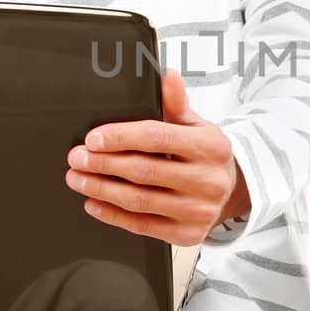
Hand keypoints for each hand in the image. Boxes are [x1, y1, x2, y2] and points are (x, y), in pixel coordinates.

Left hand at [66, 68, 249, 244]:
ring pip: (139, 200)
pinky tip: (94, 203)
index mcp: (210, 147)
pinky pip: (142, 226)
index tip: (92, 139)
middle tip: (77, 158)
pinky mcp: (187, 234)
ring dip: (101, 190)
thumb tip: (166, 75)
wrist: (232, 191)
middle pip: (143, 171)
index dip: (120, 137)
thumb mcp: (196, 125)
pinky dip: (113, 215)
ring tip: (78, 179)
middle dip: (103, 164)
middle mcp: (208, 180)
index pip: (156, 138)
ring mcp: (198, 211)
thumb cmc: (205, 155)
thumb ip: (176, 103)